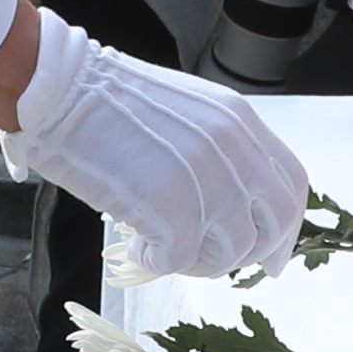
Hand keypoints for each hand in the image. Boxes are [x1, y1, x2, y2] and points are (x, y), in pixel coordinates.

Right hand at [0, 8, 308, 280]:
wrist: (61, 90)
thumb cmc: (107, 100)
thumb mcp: (184, 109)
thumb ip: (218, 147)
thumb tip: (232, 202)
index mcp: (238, 120)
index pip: (291, 183)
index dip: (286, 227)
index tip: (272, 255)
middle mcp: (230, 147)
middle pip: (275, 221)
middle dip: (253, 253)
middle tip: (217, 262)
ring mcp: (203, 177)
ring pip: (233, 250)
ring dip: (202, 261)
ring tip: (166, 245)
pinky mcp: (168, 206)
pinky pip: (182, 260)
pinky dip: (159, 262)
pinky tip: (139, 245)